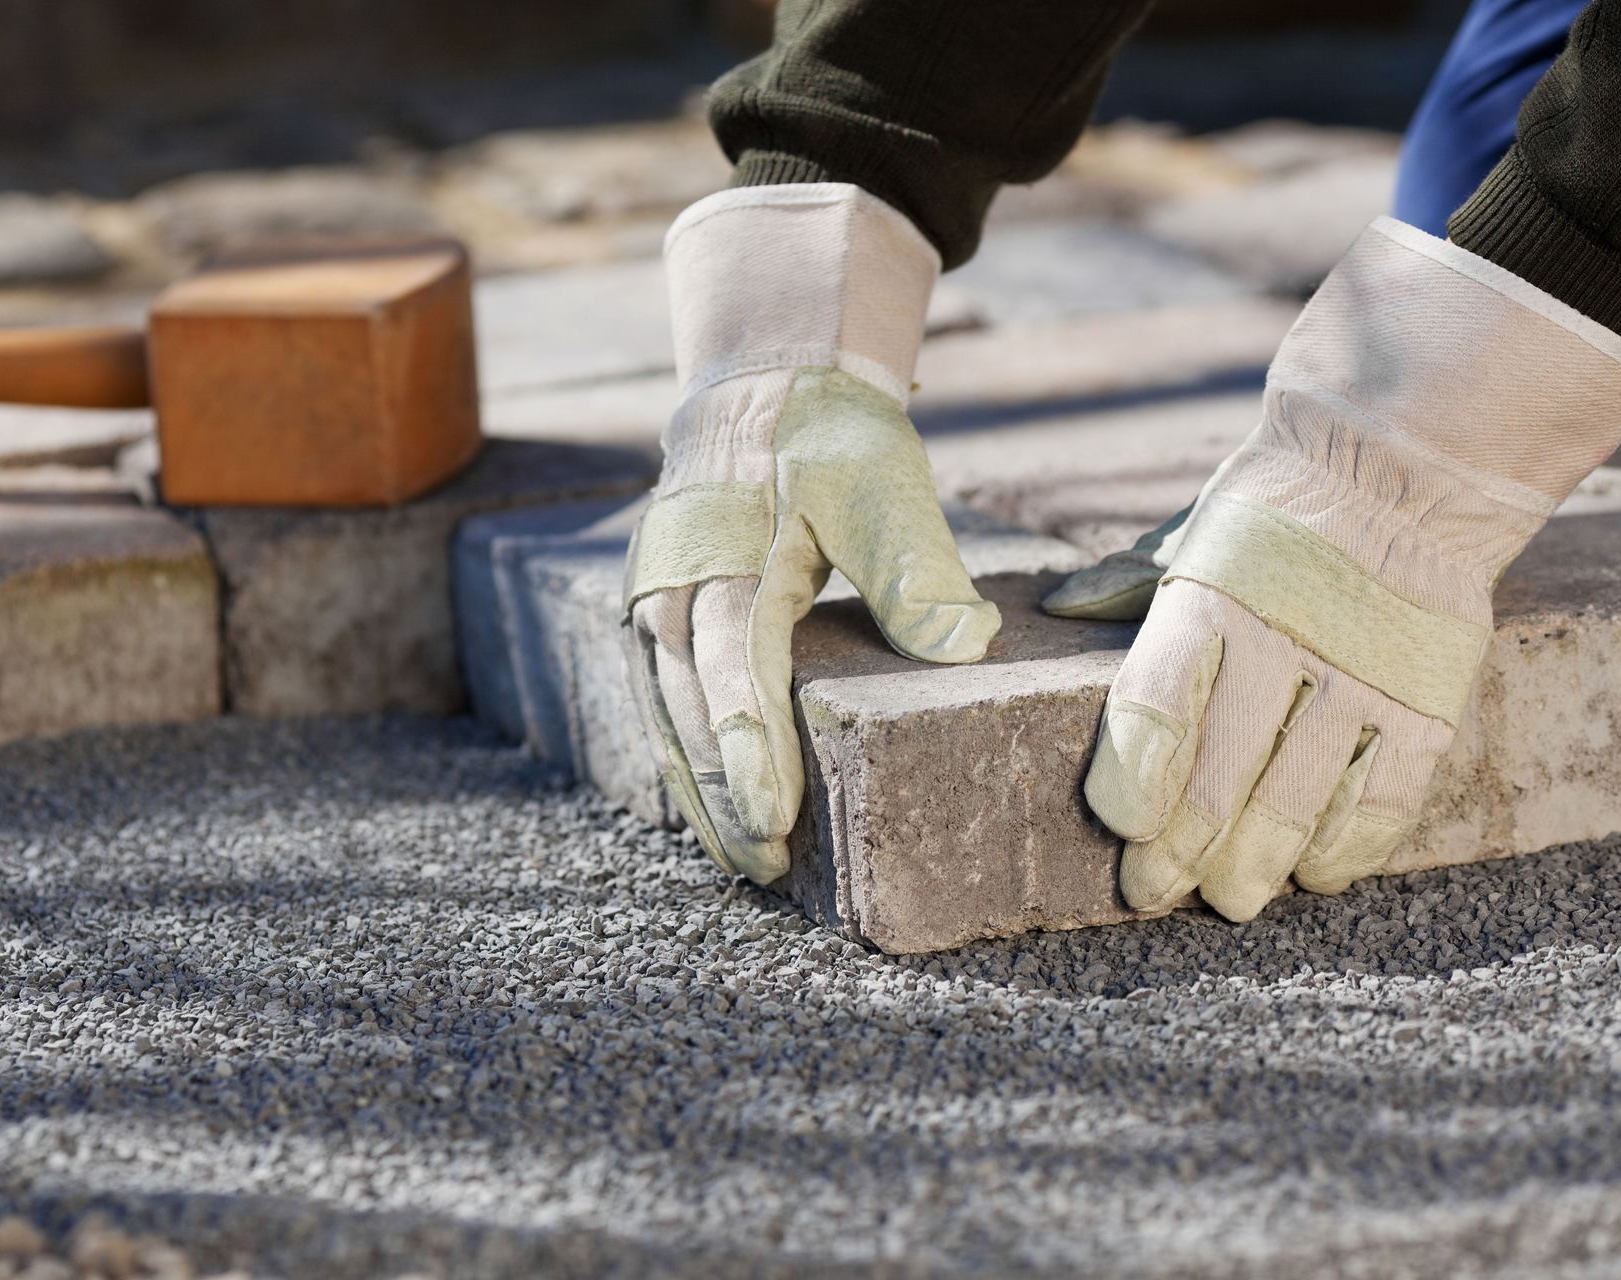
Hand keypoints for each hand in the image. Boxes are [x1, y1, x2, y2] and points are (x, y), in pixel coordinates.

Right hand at [624, 185, 998, 882]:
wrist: (760, 381)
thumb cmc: (830, 433)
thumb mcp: (883, 480)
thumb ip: (917, 566)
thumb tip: (965, 644)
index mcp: (727, 550)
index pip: (732, 665)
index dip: (749, 749)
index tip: (772, 818)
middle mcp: (673, 581)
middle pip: (687, 707)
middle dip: (721, 794)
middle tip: (764, 866)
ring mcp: (655, 596)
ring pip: (666, 711)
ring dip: (698, 788)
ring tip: (743, 860)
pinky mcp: (659, 609)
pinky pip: (664, 695)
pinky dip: (687, 754)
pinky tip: (717, 806)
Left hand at [1045, 218, 1620, 920]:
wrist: (1407, 467)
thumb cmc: (1277, 513)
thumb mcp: (1194, 534)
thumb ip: (1130, 582)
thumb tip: (1057, 607)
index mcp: (1208, 598)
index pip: (1156, 707)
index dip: (1133, 782)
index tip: (1121, 829)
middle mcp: (1282, 641)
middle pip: (1221, 777)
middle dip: (1182, 852)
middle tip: (1155, 890)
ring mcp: (1361, 675)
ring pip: (1298, 802)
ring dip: (1258, 865)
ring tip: (1230, 897)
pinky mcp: (1427, 699)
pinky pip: (1385, 798)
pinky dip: (1347, 848)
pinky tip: (1316, 872)